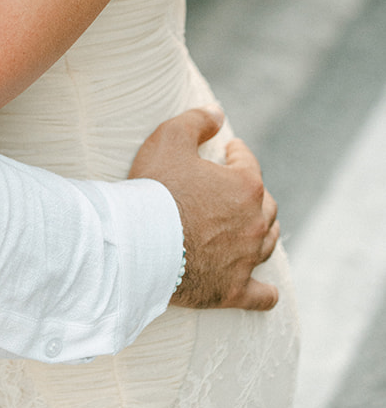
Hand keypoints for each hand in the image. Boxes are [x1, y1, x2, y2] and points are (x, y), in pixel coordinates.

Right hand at [129, 107, 279, 310]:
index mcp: (245, 186)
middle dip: (254, 193)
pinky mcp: (233, 291)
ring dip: (263, 231)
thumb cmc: (155, 188)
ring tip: (253, 225)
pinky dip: (265, 293)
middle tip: (236, 188)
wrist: (139, 243)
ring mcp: (246, 259)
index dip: (237, 153)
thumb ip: (197, 120)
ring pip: (267, 242)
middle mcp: (254, 223)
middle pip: (265, 205)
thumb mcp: (170, 138)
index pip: (248, 163)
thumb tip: (218, 112)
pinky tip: (268, 291)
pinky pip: (260, 295)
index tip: (229, 150)